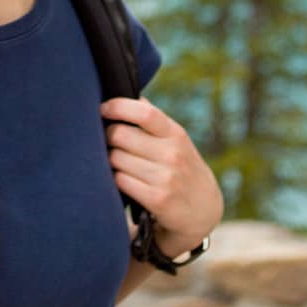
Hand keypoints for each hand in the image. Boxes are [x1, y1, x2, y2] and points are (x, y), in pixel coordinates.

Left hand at [99, 97, 223, 256]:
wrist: (203, 210)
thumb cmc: (181, 168)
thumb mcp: (176, 141)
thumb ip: (154, 121)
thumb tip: (131, 95)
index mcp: (176, 134)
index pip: (144, 112)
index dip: (118, 107)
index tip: (103, 109)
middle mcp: (172, 154)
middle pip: (120, 135)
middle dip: (107, 136)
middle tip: (106, 141)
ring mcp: (166, 177)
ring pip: (116, 158)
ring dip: (109, 160)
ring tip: (115, 162)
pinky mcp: (157, 199)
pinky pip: (120, 181)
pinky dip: (114, 179)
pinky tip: (121, 179)